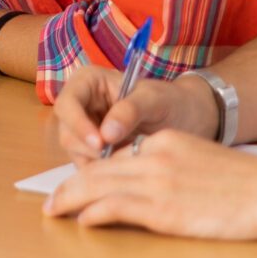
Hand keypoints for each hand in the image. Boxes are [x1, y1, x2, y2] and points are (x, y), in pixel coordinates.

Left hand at [41, 130, 256, 238]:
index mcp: (164, 142)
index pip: (116, 156)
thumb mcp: (199, 161)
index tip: (75, 185)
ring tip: (54, 211)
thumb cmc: (243, 184)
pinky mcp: (164, 209)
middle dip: (70, 186)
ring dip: (71, 199)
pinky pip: (117, 207)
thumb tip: (145, 187)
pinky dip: (95, 213)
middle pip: (99, 169)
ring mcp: (158, 182)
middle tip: (50, 202)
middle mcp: (156, 156)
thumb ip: (170, 167)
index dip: (90, 171)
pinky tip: (83, 221)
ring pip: (99, 186)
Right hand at [49, 64, 217, 161]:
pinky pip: (89, 168)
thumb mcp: (154, 99)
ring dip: (97, 163)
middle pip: (67, 132)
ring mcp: (87, 132)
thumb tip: (106, 134)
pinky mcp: (96, 154)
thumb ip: (130, 111)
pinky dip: (104, 174)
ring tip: (129, 161)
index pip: (67, 103)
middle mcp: (82, 107)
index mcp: (89, 83)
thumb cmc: (171, 101)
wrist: (189, 119)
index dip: (77, 124)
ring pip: (76, 154)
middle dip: (88, 149)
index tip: (100, 142)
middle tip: (117, 159)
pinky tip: (126, 171)